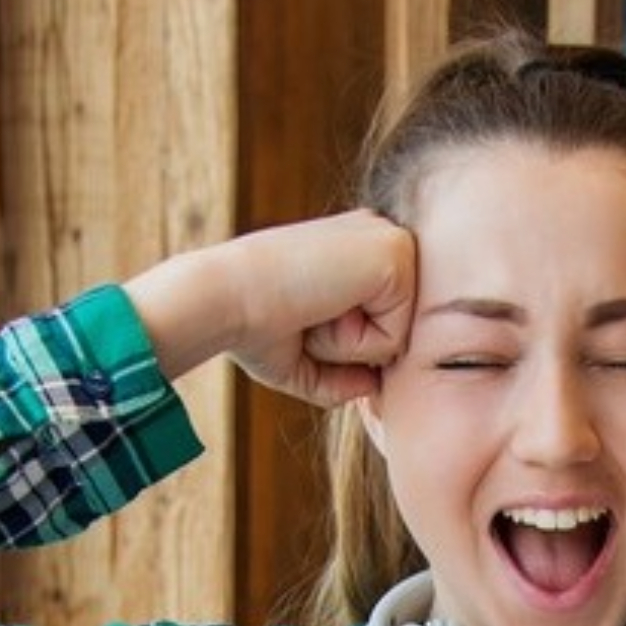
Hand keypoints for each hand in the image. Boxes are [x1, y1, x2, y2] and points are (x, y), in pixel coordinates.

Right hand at [125, 210, 415, 406]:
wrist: (223, 298)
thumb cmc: (252, 327)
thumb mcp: (304, 359)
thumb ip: (345, 377)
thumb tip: (376, 388)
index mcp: (360, 250)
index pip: (385, 326)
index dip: (345, 346)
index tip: (302, 318)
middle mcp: (380, 237)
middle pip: (397, 335)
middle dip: (349, 348)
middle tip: (305, 314)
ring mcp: (391, 241)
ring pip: (401, 339)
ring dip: (350, 346)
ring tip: (312, 308)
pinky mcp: (395, 253)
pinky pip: (397, 337)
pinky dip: (355, 341)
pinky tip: (323, 305)